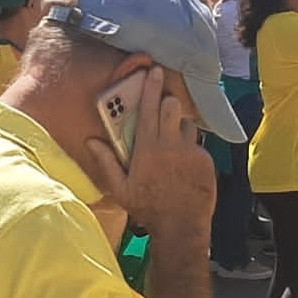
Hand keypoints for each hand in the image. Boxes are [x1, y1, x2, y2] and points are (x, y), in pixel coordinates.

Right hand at [83, 67, 214, 238]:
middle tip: (163, 110)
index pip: (149, 108)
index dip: (151, 86)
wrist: (181, 227)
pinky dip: (191, 149)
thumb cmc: (148, 208)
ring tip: (173, 145)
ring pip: (187, 124)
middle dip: (168, 103)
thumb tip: (91, 140)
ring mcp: (191, 151)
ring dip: (180, 128)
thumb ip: (106, 161)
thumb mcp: (121, 188)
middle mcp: (170, 145)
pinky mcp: (206, 160)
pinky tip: (185, 166)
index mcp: (148, 148)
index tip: (153, 70)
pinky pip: (198, 144)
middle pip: (173, 106)